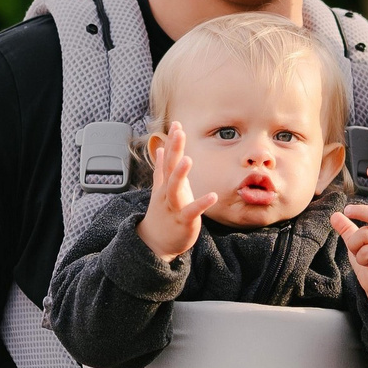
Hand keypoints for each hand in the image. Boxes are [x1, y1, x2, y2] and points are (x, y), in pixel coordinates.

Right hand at [138, 123, 215, 260]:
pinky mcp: (183, 221)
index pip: (167, 159)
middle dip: (174, 150)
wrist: (154, 243)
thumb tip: (159, 149)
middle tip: (179, 132)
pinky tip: (212, 196)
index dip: (172, 142)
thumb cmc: (162, 214)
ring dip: (180, 173)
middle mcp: (167, 193)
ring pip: (174, 188)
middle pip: (169, 168)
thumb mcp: (161, 189)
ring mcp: (173, 207)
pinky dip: (201, 203)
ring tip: (188, 159)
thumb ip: (160, 169)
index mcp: (164, 184)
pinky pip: (192, 211)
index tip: (177, 124)